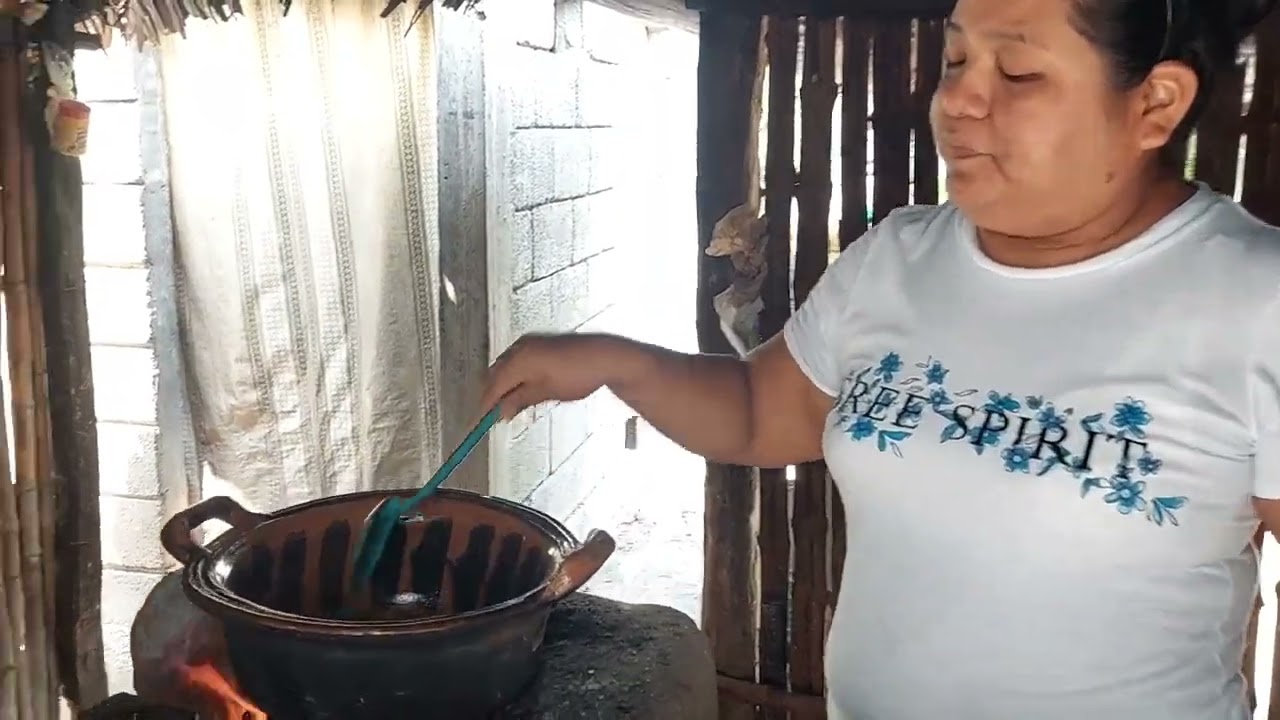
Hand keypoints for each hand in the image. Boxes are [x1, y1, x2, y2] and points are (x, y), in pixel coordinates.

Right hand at [480, 333, 622, 419]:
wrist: (604, 357)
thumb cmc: (578, 373)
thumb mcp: (546, 392)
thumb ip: (520, 400)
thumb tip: (501, 412)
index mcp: (519, 359)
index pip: (493, 386)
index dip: (485, 406)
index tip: (479, 422)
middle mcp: (520, 348)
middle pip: (495, 375)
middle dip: (492, 396)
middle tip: (493, 417)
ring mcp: (530, 343)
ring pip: (505, 368)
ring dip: (503, 386)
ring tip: (508, 407)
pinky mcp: (540, 344)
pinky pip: (517, 361)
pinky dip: (514, 377)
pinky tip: (521, 390)